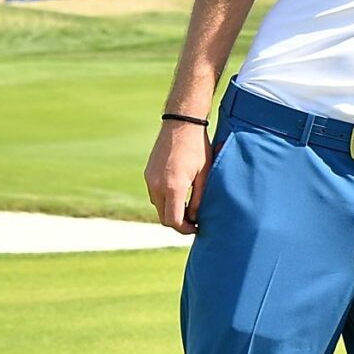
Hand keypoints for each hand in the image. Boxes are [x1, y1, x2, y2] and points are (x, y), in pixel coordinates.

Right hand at [145, 118, 212, 233]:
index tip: (197, 228)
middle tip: (194, 221)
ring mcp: (149, 179)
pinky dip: (165, 199)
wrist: (181, 124)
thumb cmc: (198, 149)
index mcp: (173, 187)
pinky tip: (180, 193)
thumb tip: (194, 218)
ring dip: (171, 210)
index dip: (185, 229)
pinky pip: (154, 194)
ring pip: (158, 206)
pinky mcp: (148, 173)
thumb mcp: (205, 175)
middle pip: (163, 216)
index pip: (173, 220)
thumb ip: (199, 199)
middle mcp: (157, 185)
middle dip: (178, 222)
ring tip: (189, 207)